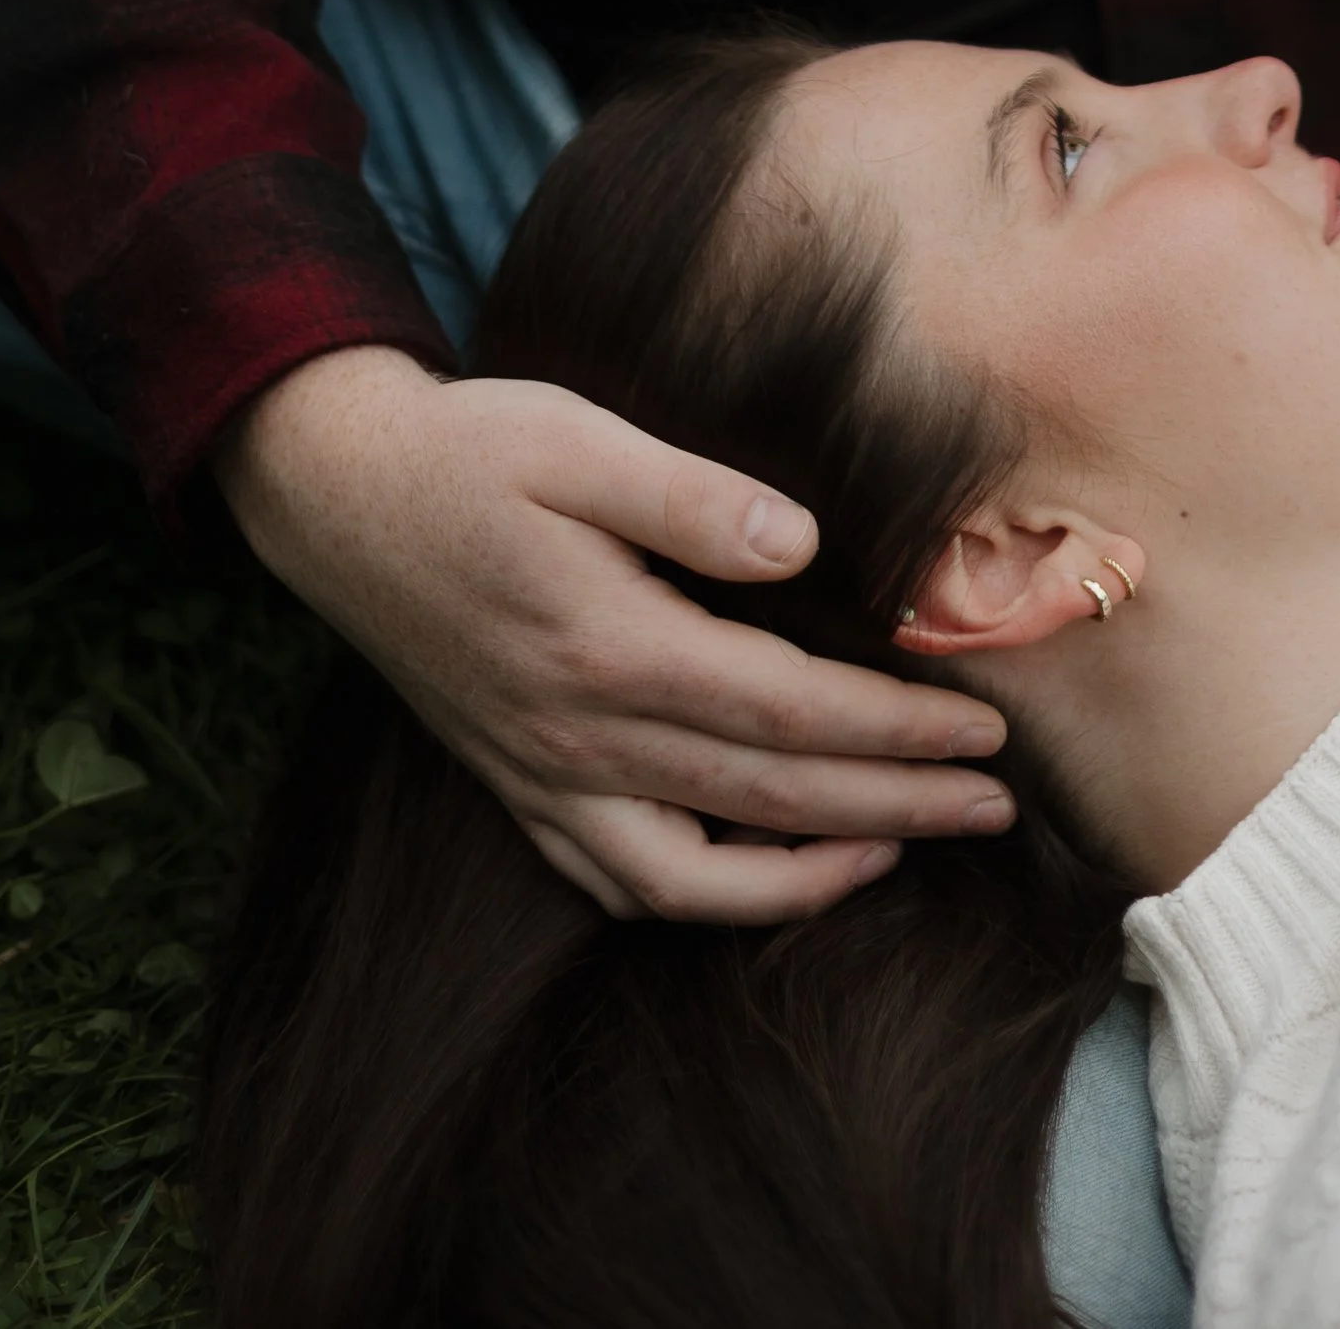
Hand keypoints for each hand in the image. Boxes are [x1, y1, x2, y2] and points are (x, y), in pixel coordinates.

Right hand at [215, 344, 1014, 922]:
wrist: (342, 500)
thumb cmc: (472, 454)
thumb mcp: (579, 441)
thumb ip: (694, 499)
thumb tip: (805, 548)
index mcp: (611, 646)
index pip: (789, 708)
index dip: (895, 727)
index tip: (984, 729)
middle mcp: (581, 735)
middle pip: (769, 795)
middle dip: (897, 804)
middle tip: (996, 804)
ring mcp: (546, 776)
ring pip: (700, 872)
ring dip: (815, 871)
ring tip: (905, 846)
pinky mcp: (520, 787)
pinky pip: (623, 881)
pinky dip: (710, 898)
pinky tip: (771, 873)